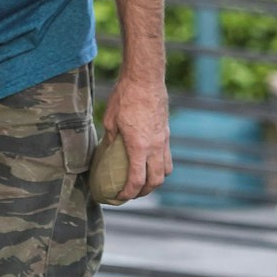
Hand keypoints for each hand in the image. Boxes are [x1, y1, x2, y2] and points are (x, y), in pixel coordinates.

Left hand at [101, 76, 171, 200]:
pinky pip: (167, 157)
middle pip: (155, 181)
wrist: (145, 78)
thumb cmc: (125, 97)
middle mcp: (155, 147)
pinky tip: (149, 162)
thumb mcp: (110, 120)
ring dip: (155, 181)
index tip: (119, 197)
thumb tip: (109, 150)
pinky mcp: (166, 133)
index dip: (128, 193)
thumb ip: (111, 139)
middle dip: (144, 192)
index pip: (137, 180)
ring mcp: (163, 140)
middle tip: (131, 194)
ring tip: (143, 182)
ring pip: (165, 170)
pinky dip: (159, 166)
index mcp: (139, 146)